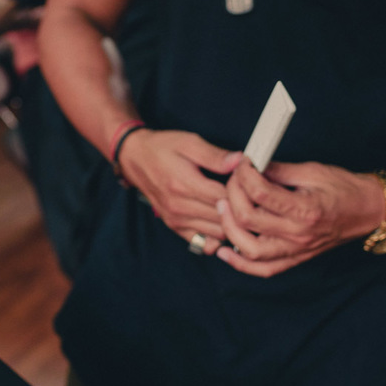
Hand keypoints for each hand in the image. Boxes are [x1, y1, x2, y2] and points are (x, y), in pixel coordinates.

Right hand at [118, 129, 241, 255]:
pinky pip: (203, 242)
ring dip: (231, 225)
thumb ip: (214, 155)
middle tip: (250, 198)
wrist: (135, 158)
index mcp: (184, 184)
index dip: (243, 192)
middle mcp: (179, 206)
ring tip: (240, 209)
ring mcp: (176, 219)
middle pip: (224, 219)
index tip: (250, 184)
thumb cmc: (163, 148)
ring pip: (217, 233)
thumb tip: (240, 161)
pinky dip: (217, 236)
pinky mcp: (175, 226)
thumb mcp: (189, 143)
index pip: (226, 198)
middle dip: (241, 210)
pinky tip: (224, 222)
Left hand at [214, 158, 384, 276]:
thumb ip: (277, 170)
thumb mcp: (312, 171)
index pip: (260, 194)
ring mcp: (296, 250)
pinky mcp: (295, 259)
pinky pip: (263, 269)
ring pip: (250, 250)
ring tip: (223, 209)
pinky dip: (240, 263)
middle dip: (231, 196)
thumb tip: (249, 165)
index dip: (243, 176)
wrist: (368, 210)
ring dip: (229, 229)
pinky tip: (225, 251)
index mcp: (305, 209)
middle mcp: (299, 234)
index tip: (241, 164)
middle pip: (248, 220)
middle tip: (230, 182)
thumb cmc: (344, 189)